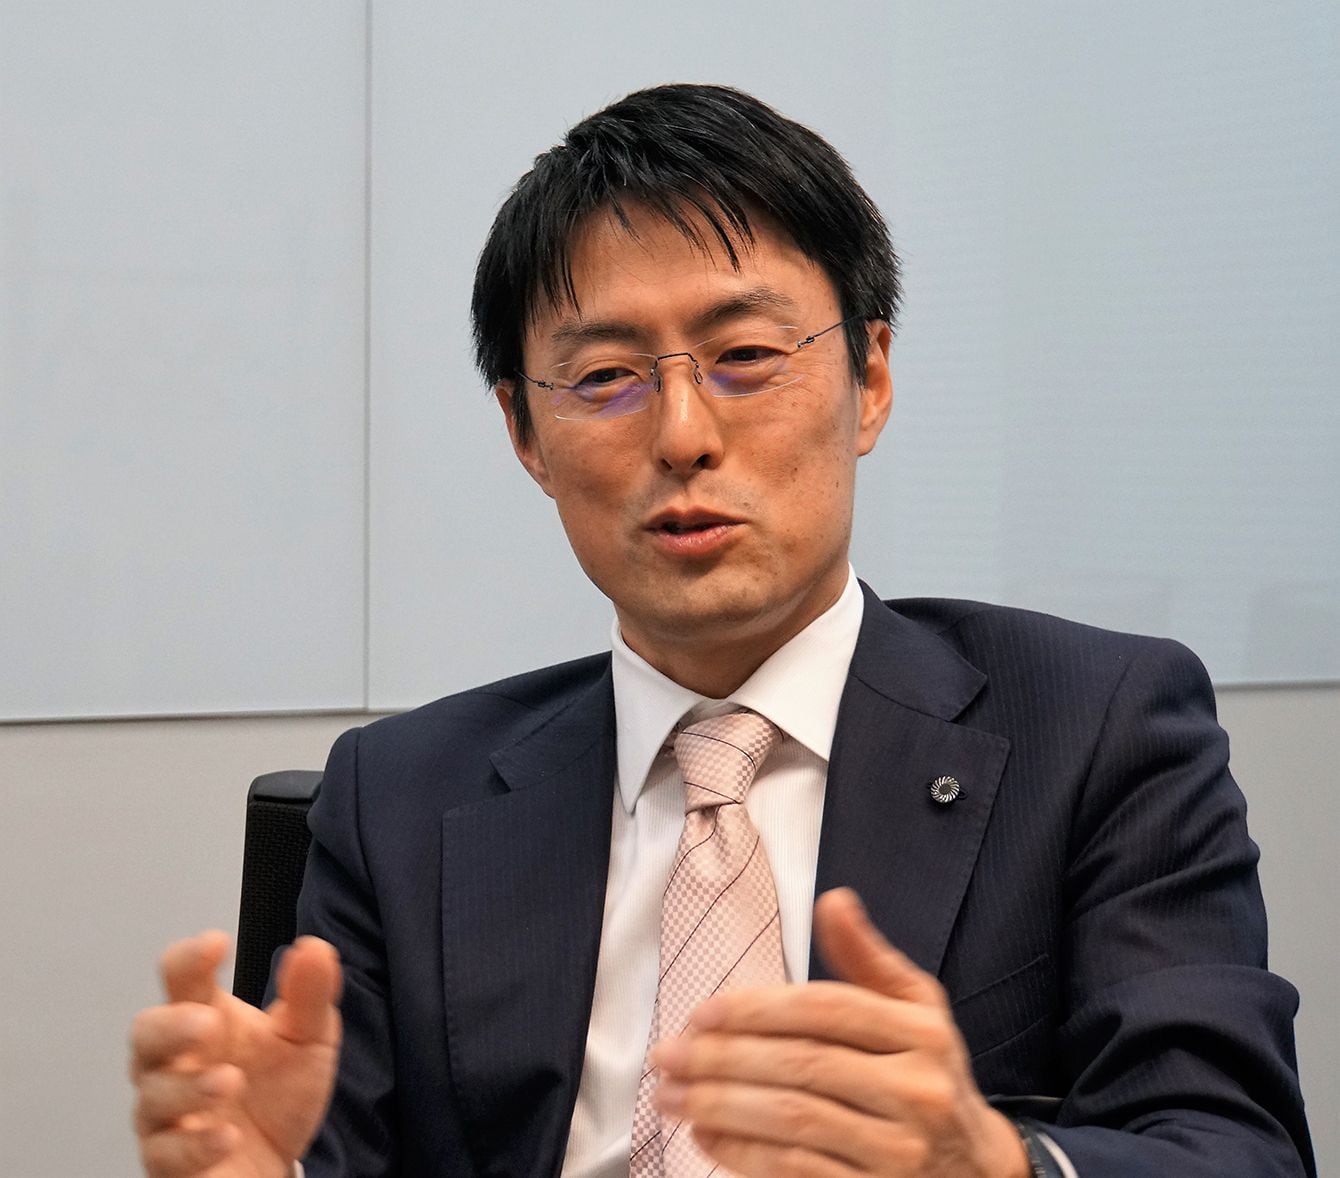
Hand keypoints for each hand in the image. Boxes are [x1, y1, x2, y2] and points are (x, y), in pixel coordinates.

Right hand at [130, 931, 341, 1176]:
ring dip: (190, 1088)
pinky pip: (166, 1153)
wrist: (280, 1160)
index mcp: (208, 1017)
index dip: (190, 958)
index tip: (216, 944)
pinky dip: (195, 1144)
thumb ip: (310, 994)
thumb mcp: (310, 1037)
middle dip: (170, 1027)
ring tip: (230, 1081)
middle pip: (146, 1034)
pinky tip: (227, 1136)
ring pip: (153, 1095)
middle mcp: (178, 1061)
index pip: (182, 978)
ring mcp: (169, 1112)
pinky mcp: (170, 1160)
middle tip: (206, 1024)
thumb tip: (314, 948)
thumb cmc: (280, 1091)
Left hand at [651, 888, 1029, 1176]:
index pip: (827, 1012)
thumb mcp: (916, 1009)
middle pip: (803, 1065)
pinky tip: (706, 1138)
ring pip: (793, 1120)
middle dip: (723, 1058)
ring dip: (720, 1106)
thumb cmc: (927, 1074)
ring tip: (671, 1096)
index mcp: (921, 1034)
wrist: (975, 1171)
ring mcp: (898, 1151)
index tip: (702, 1012)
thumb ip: (867, 958)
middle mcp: (916, 1091)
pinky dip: (744, 1155)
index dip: (758, 1009)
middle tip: (668, 1056)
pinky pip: (798, 1172)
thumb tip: (833, 900)